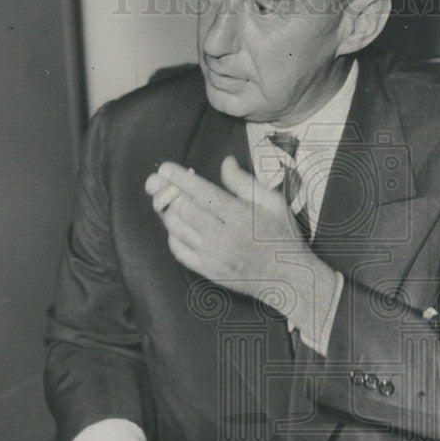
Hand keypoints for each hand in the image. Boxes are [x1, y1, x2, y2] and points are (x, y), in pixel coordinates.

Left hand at [145, 157, 336, 328]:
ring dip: (167, 212)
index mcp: (240, 216)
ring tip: (159, 199)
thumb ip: (245, 183)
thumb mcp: (273, 203)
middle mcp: (223, 236)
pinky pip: (180, 251)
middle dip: (164, 193)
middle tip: (151, 181)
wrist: (288, 278)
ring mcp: (213, 256)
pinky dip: (173, 236)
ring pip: (179, 230)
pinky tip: (174, 226)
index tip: (165, 168)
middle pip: (185, 210)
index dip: (180, 179)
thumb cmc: (282, 236)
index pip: (202, 193)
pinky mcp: (208, 271)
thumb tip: (225, 162)